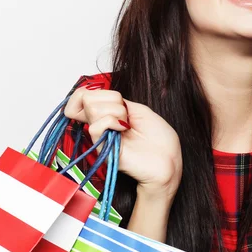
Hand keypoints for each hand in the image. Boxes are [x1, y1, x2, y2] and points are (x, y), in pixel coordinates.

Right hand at [64, 86, 182, 200]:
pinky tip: (124, 129)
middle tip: (125, 115)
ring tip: (127, 125)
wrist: (168, 159)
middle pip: (86, 97)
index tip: (111, 100)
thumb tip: (95, 95)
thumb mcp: (138, 109)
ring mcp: (100, 136)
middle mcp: (100, 124)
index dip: (92, 92)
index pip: (83, 95)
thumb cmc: (159, 138)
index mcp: (107, 114)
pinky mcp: (102, 148)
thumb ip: (116, 102)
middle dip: (111, 100)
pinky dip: (113, 122)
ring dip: (117, 112)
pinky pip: (96, 126)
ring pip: (92, 108)